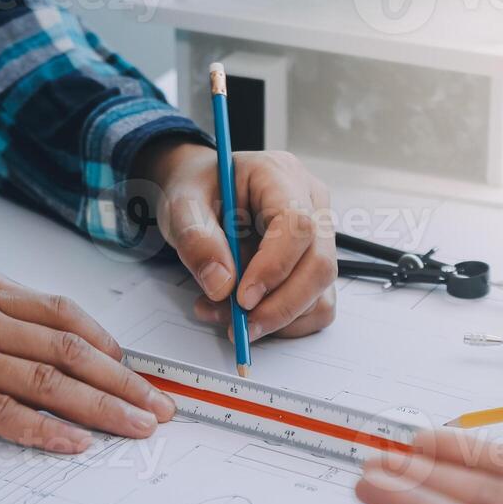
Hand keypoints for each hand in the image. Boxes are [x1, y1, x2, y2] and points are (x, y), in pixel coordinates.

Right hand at [0, 274, 175, 451]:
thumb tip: (55, 337)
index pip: (66, 317)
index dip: (113, 348)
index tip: (142, 375)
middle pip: (71, 352)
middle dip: (125, 383)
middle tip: (161, 409)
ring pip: (49, 383)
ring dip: (103, 409)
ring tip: (138, 429)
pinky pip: (5, 416)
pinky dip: (47, 431)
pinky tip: (77, 445)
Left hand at [138, 141, 337, 340]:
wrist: (204, 194)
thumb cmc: (200, 192)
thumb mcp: (182, 206)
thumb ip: (196, 240)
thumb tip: (222, 286)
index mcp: (280, 176)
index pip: (297, 224)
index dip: (274, 267)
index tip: (243, 298)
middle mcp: (311, 204)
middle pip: (319, 263)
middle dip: (281, 305)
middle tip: (242, 327)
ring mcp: (320, 237)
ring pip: (321, 291)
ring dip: (278, 318)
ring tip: (229, 317)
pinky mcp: (314, 267)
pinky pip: (316, 306)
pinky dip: (284, 324)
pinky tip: (249, 317)